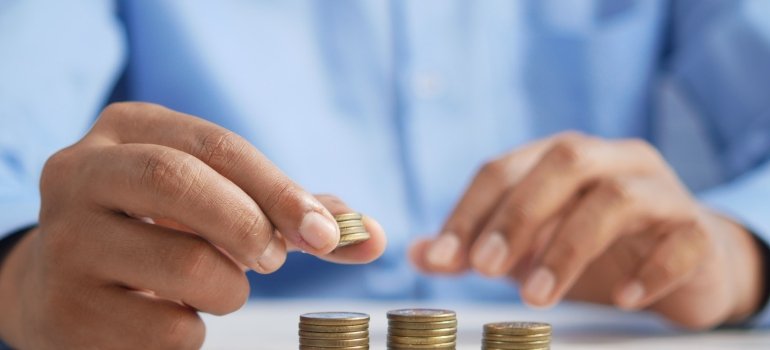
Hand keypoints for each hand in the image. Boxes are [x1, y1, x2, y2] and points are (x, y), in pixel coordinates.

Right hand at [0, 103, 385, 348]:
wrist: (70, 283)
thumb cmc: (162, 231)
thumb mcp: (216, 200)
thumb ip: (291, 212)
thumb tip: (372, 236)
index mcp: (129, 130)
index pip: (216, 145)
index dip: (280, 189)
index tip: (326, 233)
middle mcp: (82, 173)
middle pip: (180, 183)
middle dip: (249, 225)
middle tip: (273, 260)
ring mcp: (66, 241)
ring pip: (184, 266)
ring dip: (228, 290)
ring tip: (216, 288)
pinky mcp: (66, 308)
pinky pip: (164, 329)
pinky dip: (194, 330)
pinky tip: (172, 315)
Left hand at [410, 132, 764, 328]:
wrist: (686, 263)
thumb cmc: (597, 248)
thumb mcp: (529, 246)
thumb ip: (476, 246)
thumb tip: (417, 254)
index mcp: (562, 157)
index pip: (504, 168)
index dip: (469, 211)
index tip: (441, 258)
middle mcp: (611, 160)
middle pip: (563, 162)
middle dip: (518, 215)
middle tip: (485, 268)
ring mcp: (659, 191)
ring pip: (617, 197)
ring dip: (569, 247)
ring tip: (538, 296)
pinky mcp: (697, 230)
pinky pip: (680, 240)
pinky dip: (649, 269)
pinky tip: (622, 298)